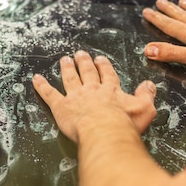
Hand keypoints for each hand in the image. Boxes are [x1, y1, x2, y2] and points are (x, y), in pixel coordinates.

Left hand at [32, 51, 156, 142]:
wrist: (105, 131)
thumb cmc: (125, 123)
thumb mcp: (145, 109)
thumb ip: (146, 95)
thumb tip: (149, 84)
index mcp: (111, 90)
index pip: (107, 75)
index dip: (103, 67)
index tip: (100, 59)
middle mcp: (92, 90)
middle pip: (87, 73)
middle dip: (84, 62)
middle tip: (80, 54)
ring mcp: (75, 96)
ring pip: (70, 79)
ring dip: (67, 68)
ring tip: (64, 60)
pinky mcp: (61, 106)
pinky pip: (49, 94)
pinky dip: (41, 86)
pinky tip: (36, 79)